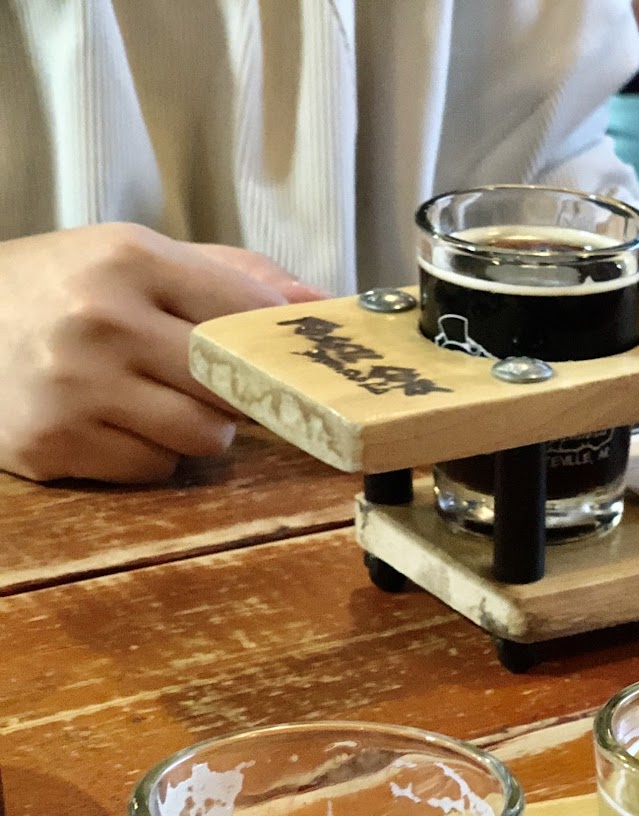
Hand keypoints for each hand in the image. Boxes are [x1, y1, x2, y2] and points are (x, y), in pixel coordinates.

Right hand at [0, 224, 323, 484]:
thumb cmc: (60, 288)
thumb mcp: (136, 257)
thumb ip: (234, 276)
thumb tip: (321, 304)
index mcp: (130, 260)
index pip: (249, 313)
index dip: (269, 342)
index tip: (269, 352)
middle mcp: (102, 321)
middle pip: (234, 386)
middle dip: (234, 391)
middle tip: (209, 382)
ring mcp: (74, 386)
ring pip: (205, 439)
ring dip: (195, 428)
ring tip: (154, 400)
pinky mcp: (52, 443)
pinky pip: (154, 469)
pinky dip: (148, 455)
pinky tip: (113, 424)